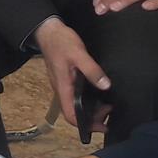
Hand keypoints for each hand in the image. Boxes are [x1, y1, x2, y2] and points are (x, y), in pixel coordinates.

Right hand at [32, 17, 109, 133]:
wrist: (48, 31)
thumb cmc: (61, 43)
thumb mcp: (78, 54)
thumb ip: (92, 70)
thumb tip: (106, 86)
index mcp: (63, 87)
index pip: (71, 115)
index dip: (86, 125)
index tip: (103, 126)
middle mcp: (62, 90)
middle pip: (74, 113)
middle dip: (92, 118)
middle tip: (110, 111)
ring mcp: (63, 85)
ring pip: (75, 105)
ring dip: (91, 110)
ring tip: (107, 105)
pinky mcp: (66, 80)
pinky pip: (76, 97)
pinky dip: (88, 101)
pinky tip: (99, 95)